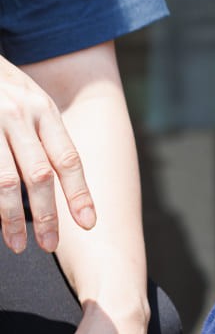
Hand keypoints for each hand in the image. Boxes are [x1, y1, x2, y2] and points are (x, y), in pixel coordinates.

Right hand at [0, 57, 95, 252]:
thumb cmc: (4, 89)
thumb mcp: (33, 103)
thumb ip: (47, 136)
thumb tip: (65, 183)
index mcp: (44, 111)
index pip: (68, 159)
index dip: (80, 193)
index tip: (88, 223)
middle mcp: (19, 116)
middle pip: (39, 174)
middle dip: (48, 214)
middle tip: (50, 244)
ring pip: (6, 180)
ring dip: (12, 217)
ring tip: (19, 243)